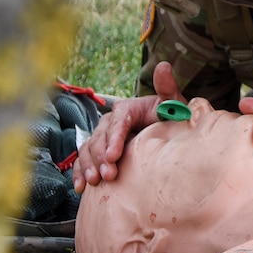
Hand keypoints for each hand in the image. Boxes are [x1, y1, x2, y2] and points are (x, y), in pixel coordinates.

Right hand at [72, 62, 184, 191]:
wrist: (165, 132)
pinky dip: (79, 172)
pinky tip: (80, 187)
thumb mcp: (172, 104)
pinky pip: (82, 160)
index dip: (114, 138)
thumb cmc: (170, 117)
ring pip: (88, 149)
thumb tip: (163, 65)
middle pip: (100, 137)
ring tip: (95, 181)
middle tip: (109, 175)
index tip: (114, 155)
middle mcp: (111, 121)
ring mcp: (102, 137)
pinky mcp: (97, 151)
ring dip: (89, 165)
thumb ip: (168, 88)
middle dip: (102, 156)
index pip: (118, 121)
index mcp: (128, 109)